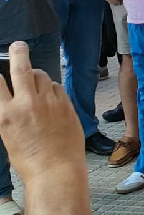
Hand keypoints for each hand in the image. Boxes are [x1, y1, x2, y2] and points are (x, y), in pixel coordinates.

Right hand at [0, 41, 85, 189]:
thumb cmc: (29, 158)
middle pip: (22, 68)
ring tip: (34, 80)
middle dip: (18, 53)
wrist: (56, 169)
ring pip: (42, 76)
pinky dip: (50, 88)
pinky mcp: (66, 103)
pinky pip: (56, 86)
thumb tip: (11, 96)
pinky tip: (48, 94)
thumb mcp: (8, 134)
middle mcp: (27, 104)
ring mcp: (49, 102)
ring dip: (37, 76)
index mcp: (6, 114)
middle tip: (18, 45)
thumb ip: (9, 111)